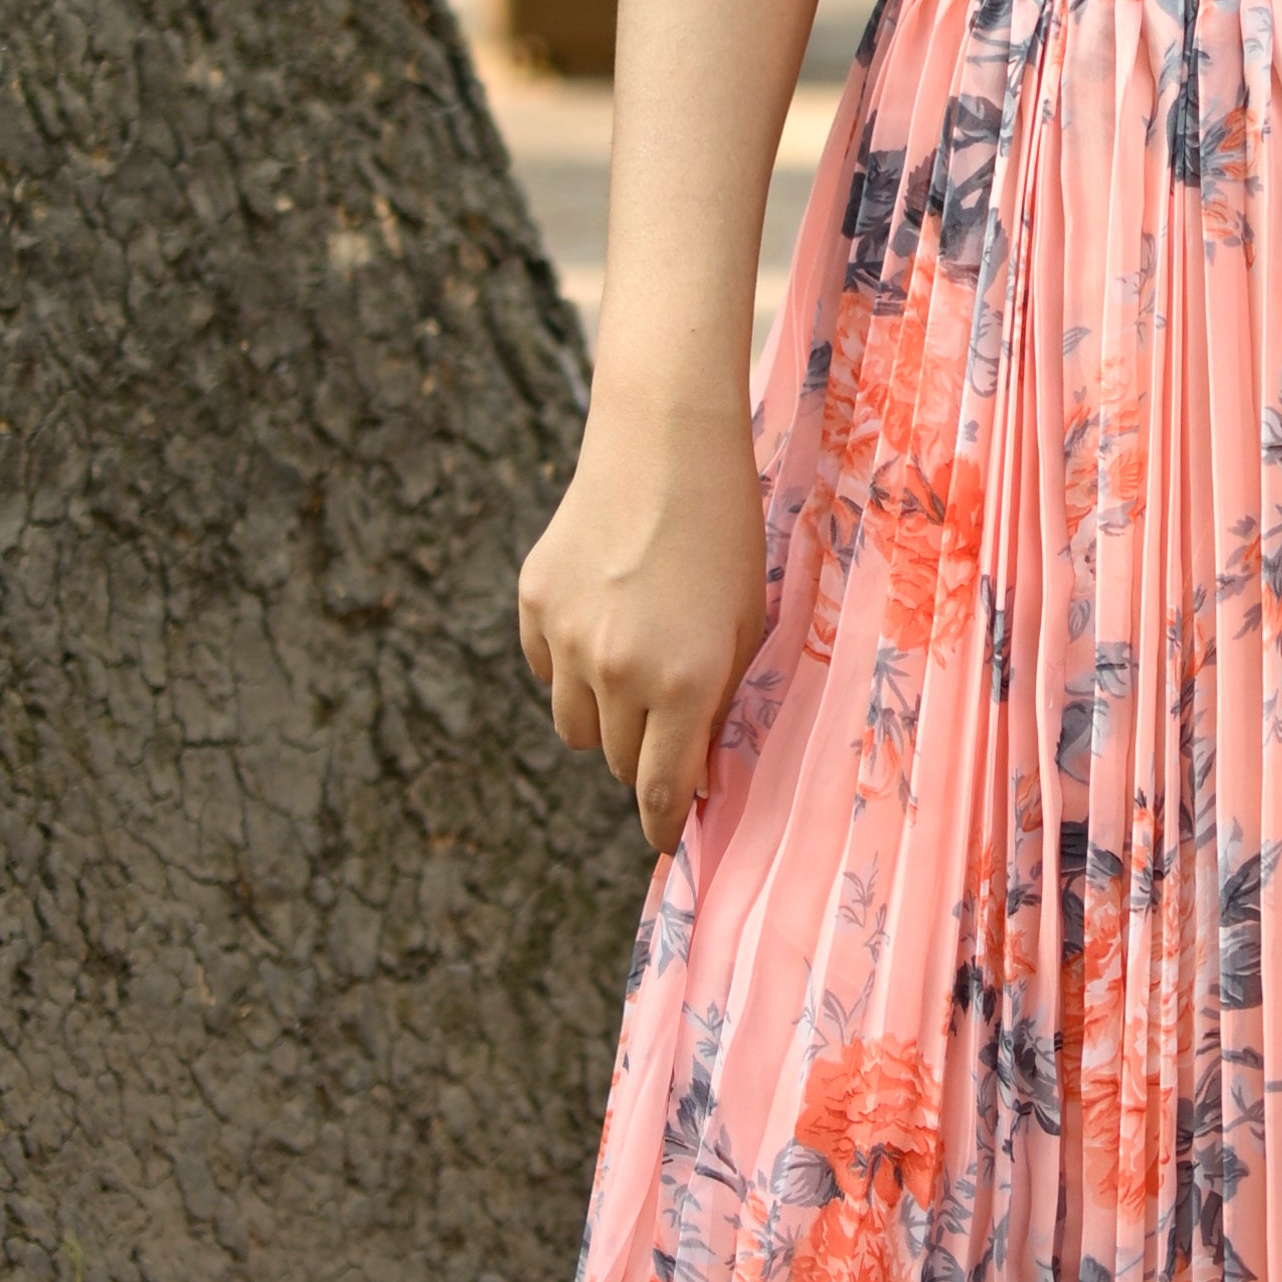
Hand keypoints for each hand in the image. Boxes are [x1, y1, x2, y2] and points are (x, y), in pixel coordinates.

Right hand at [516, 386, 770, 854]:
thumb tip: (693, 774)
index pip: (660, 787)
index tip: (665, 836)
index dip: (662, 821)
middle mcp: (618, 671)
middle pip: (617, 760)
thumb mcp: (747, 626)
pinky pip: (548, 669)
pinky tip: (604, 623)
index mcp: (683, 682)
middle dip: (644, 757)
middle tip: (668, 727)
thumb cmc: (728, 534)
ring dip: (605, 719)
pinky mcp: (534, 604)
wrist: (665, 445)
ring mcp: (568, 638)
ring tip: (637, 672)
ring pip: (575, 725)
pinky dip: (571, 667)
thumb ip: (718, 705)